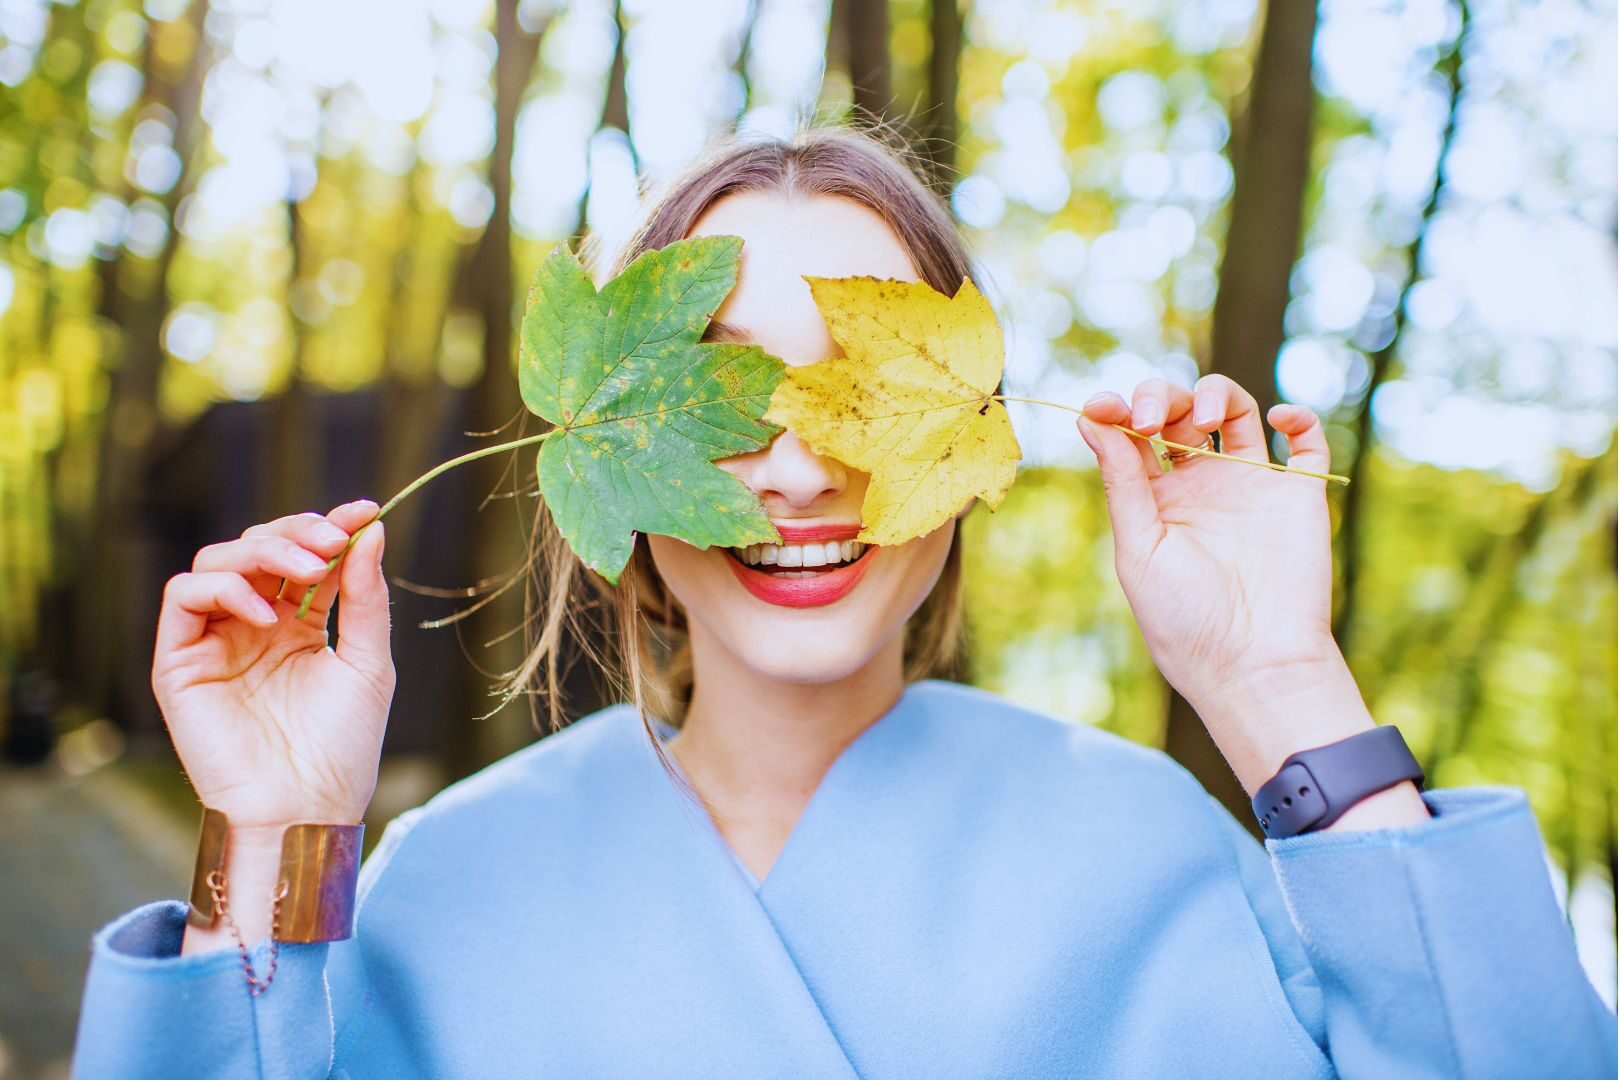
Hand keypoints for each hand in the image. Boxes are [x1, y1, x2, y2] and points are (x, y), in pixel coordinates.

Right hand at [152, 501, 394, 830]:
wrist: (304, 808)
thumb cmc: (340, 747)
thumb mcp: (367, 662)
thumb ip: (365, 598)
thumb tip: (370, 530)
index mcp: (298, 627)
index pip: (307, 560)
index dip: (332, 529)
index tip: (364, 511)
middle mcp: (253, 628)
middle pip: (259, 549)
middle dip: (297, 533)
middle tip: (333, 539)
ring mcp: (215, 642)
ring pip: (218, 561)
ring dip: (264, 553)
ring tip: (308, 571)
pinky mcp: (180, 662)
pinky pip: (184, 597)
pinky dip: (224, 589)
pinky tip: (267, 615)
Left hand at [1077, 376, 1368, 776]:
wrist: (1253, 663)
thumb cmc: (1185, 619)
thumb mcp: (1139, 548)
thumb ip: (1123, 481)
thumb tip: (1090, 420)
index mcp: (1155, 499)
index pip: (1132, 436)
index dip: (1115, 411)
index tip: (1100, 406)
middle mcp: (1201, 486)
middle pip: (1177, 412)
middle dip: (1158, 397)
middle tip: (1149, 418)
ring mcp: (1250, 486)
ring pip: (1235, 412)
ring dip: (1214, 396)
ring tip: (1202, 421)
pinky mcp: (1298, 495)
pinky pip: (1306, 443)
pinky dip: (1298, 418)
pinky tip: (1278, 419)